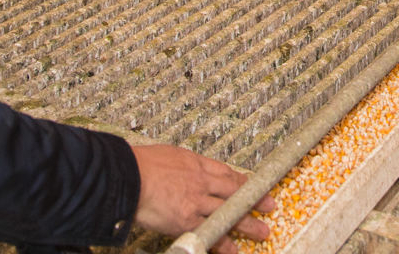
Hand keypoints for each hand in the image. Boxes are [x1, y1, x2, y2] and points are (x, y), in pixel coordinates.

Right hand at [131, 143, 273, 253]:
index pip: (226, 173)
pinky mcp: (187, 220)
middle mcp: (201, 182)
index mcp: (196, 164)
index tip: (254, 186)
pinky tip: (232, 249)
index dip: (242, 181)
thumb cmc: (141, 164)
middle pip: (234, 192)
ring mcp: (196, 202)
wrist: (128, 176)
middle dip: (254, 200)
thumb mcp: (170, 155)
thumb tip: (187, 168)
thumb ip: (183, 165)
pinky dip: (222, 242)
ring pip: (229, 213)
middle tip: (270, 206)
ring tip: (262, 232)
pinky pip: (209, 232)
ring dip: (247, 224)